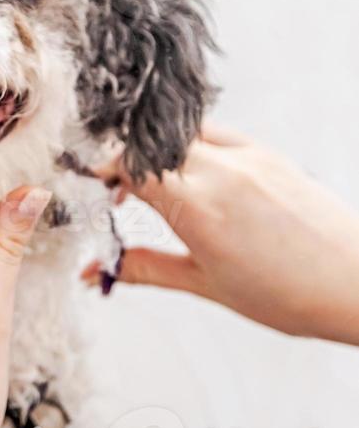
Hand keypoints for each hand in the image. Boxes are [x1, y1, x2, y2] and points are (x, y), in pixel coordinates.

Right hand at [85, 124, 358, 344]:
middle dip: (127, 164)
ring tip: (157, 187)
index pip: (131, 167)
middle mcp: (222, 171)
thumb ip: (144, 269)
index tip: (95, 192)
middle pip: (152, 144)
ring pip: (182, 133)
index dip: (104, 175)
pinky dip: (193, 148)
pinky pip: (216, 134)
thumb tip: (96, 272)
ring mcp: (249, 156)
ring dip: (159, 153)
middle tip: (118, 194)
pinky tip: (195, 177)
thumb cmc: (290, 293)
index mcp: (199, 207)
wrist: (357, 284)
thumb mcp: (205, 283)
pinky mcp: (268, 153)